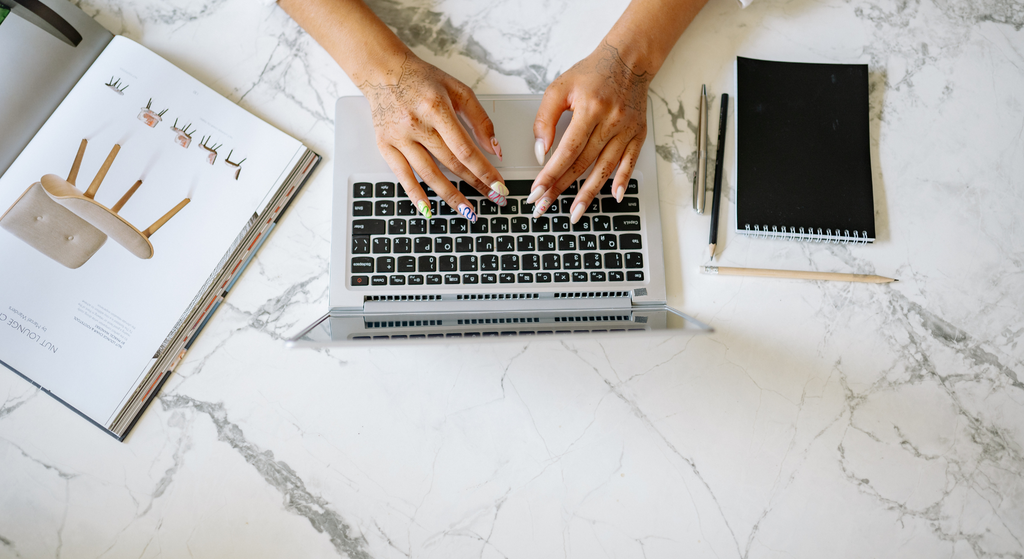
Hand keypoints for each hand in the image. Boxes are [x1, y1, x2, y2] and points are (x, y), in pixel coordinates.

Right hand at [362, 54, 508, 221]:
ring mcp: (399, 137)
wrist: (382, 71)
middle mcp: (416, 124)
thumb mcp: (457, 89)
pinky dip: (415, 195)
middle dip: (475, 184)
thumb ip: (479, 119)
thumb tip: (495, 149)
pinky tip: (428, 210)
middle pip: (451, 163)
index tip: (499, 185)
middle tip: (493, 198)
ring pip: (429, 174)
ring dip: (450, 196)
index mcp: (436, 108)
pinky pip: (402, 176)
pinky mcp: (385, 145)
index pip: (465, 148)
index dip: (484, 170)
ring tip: (468, 211)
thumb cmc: (421, 79)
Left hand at [529, 42, 650, 221]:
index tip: (536, 192)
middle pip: (582, 164)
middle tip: (544, 206)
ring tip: (574, 212)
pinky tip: (614, 197)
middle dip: (561, 188)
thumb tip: (540, 152)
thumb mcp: (559, 88)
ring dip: (589, 194)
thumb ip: (545, 119)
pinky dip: (623, 180)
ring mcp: (627, 129)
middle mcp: (611, 121)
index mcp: (590, 109)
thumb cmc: (592, 73)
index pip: (566, 151)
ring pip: (605, 168)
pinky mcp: (638, 134)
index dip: (550, 174)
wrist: (628, 60)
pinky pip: (630, 162)